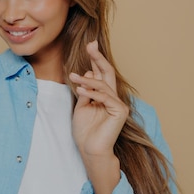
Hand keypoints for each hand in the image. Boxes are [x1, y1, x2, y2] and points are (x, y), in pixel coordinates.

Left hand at [69, 40, 128, 157]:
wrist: (90, 149)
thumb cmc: (85, 131)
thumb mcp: (81, 107)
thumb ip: (85, 91)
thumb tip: (89, 74)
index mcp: (103, 96)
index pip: (100, 74)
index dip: (95, 60)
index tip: (90, 45)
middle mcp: (113, 98)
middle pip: (107, 72)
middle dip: (98, 57)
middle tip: (91, 44)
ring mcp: (118, 104)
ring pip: (103, 84)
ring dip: (87, 79)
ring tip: (73, 77)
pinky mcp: (119, 111)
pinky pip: (104, 97)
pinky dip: (92, 92)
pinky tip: (81, 90)